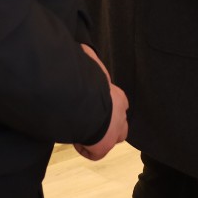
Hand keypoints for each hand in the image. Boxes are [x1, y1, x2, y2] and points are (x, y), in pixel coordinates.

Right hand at [74, 45, 127, 160]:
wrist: (87, 105)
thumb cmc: (88, 84)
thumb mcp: (90, 68)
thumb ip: (88, 58)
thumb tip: (82, 45)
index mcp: (119, 98)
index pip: (120, 104)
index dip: (107, 107)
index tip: (92, 106)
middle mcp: (120, 117)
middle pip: (120, 127)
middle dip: (108, 126)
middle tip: (89, 123)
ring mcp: (113, 134)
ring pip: (111, 141)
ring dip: (98, 139)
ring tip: (83, 132)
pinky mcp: (103, 148)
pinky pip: (94, 153)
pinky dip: (84, 148)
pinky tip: (76, 140)